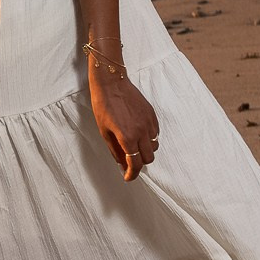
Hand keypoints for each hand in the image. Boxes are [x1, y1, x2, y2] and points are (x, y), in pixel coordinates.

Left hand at [88, 64, 159, 180]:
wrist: (111, 82)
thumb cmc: (103, 106)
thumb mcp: (104, 131)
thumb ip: (114, 150)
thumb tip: (121, 164)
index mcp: (127, 137)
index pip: (135, 163)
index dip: (132, 174)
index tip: (128, 177)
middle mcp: (141, 131)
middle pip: (148, 158)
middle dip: (139, 163)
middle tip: (128, 161)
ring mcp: (149, 122)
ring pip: (154, 146)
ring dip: (145, 151)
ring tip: (133, 146)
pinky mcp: (152, 114)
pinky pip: (156, 133)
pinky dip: (149, 138)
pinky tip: (138, 134)